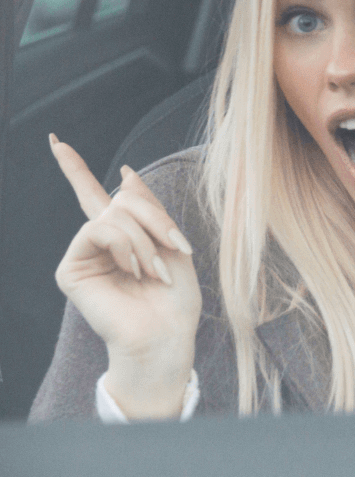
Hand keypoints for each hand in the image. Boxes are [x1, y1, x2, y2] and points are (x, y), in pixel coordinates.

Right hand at [49, 135, 201, 418]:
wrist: (166, 335)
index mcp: (122, 236)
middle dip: (157, 220)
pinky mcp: (71, 269)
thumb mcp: (171, 244)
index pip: (93, 195)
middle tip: (177, 251)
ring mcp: (82, 255)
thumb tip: (125, 173)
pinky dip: (126, 246)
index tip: (56, 141)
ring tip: (155, 273)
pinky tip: (134, 271)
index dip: (75, 168)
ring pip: (114, 215)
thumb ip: (147, 208)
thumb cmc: (175, 299)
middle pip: (123, 200)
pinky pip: (98, 231)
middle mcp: (98, 242)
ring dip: (145, 240)